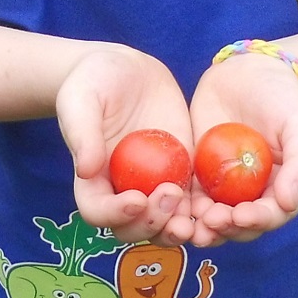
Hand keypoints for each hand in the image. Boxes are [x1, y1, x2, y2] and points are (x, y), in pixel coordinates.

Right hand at [57, 44, 196, 245]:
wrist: (128, 69)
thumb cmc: (94, 82)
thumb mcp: (81, 100)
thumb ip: (82, 132)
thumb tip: (86, 170)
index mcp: (92, 180)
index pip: (97, 211)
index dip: (114, 214)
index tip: (136, 200)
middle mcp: (121, 190)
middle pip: (133, 227)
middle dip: (152, 224)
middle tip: (170, 197)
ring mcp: (153, 185)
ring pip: (165, 224)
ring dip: (178, 228)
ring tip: (194, 217)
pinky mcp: (180, 174)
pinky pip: (191, 202)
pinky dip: (202, 211)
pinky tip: (216, 206)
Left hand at [182, 51, 297, 246]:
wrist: (250, 70)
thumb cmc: (285, 100)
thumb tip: (289, 202)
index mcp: (280, 189)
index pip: (270, 215)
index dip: (256, 221)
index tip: (241, 216)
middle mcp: (252, 194)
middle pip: (238, 224)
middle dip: (225, 228)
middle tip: (210, 222)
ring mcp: (223, 184)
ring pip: (211, 216)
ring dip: (201, 225)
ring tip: (189, 223)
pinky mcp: (197, 171)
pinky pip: (188, 194)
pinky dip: (181, 205)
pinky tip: (171, 203)